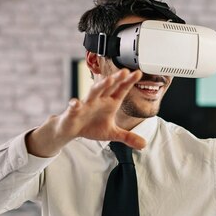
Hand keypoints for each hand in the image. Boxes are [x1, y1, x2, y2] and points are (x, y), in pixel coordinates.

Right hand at [28, 69, 145, 156]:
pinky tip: (75, 103)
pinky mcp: (73, 112)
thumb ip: (128, 137)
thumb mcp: (112, 133)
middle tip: (126, 71)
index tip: (138, 73)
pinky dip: (74, 104)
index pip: (121, 90)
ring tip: (108, 80)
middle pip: (109, 87)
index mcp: (110, 102)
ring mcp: (86, 104)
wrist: (72, 129)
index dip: (129, 82)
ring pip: (94, 92)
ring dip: (100, 86)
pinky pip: (73, 107)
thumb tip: (144, 144)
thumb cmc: (92, 126)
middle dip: (116, 79)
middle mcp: (99, 100)